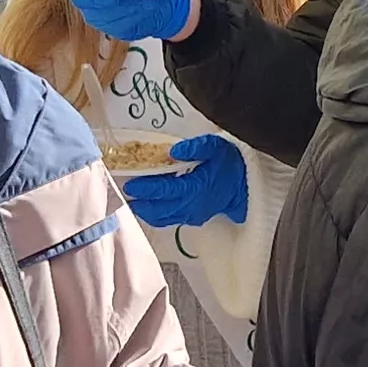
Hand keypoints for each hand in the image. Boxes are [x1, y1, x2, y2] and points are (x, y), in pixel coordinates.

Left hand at [121, 134, 248, 227]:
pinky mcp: (191, 218)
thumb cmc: (229, 162)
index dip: (147, 189)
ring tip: (130, 202)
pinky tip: (145, 208)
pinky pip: (169, 220)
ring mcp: (192, 214)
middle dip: (140, 203)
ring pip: (162, 218)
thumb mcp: (215, 146)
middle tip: (123, 196)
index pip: (166, 190)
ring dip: (145, 212)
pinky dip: (154, 216)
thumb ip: (195, 147)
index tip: (131, 185)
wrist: (244, 185)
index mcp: (197, 187)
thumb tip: (173, 151)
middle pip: (159, 209)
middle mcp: (192, 205)